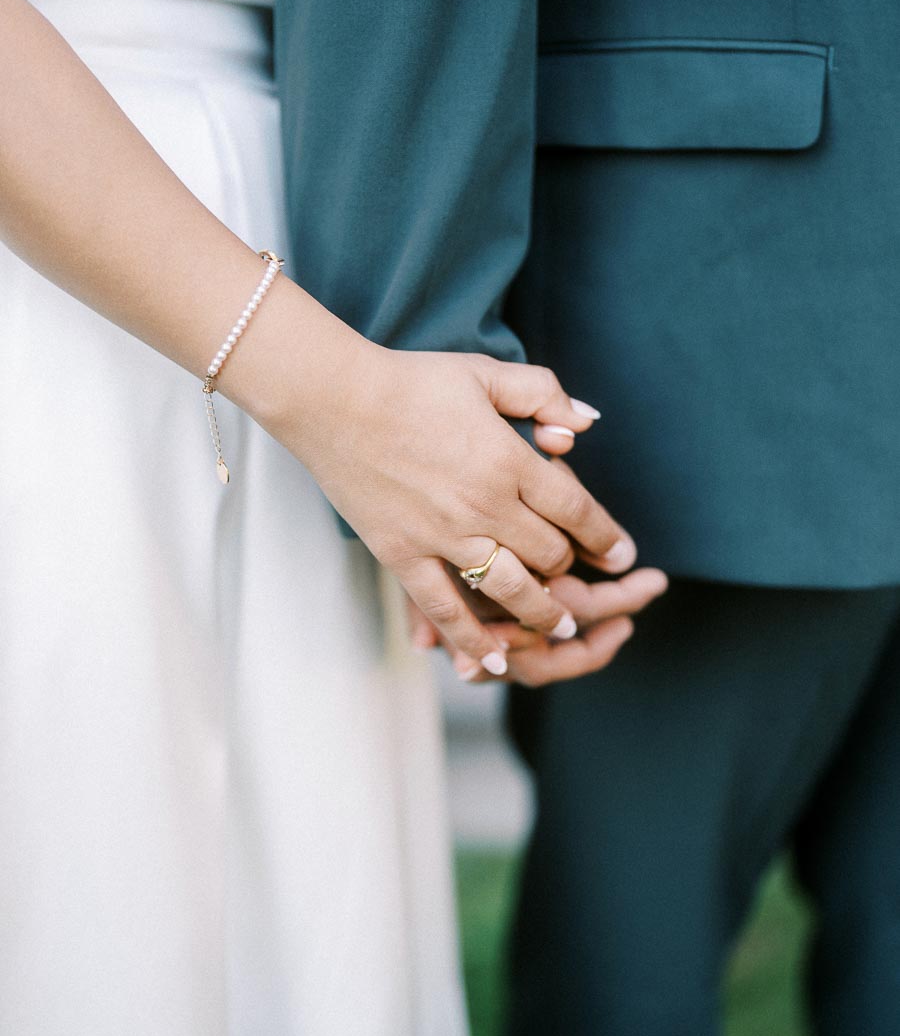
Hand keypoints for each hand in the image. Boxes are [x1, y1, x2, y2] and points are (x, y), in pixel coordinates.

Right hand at [277, 341, 635, 677]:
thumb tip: (586, 425)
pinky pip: (444, 609)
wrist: (333, 399)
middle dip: (572, 569)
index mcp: (508, 460)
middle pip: (549, 554)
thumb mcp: (485, 372)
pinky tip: (490, 662)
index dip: (606, 537)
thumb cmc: (411, 380)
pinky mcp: (403, 556)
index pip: (576, 510)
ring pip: (510, 590)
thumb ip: (543, 393)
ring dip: (541, 612)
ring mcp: (442, 536)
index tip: (623, 555)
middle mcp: (484, 505)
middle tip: (579, 579)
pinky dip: (470, 640)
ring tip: (558, 625)